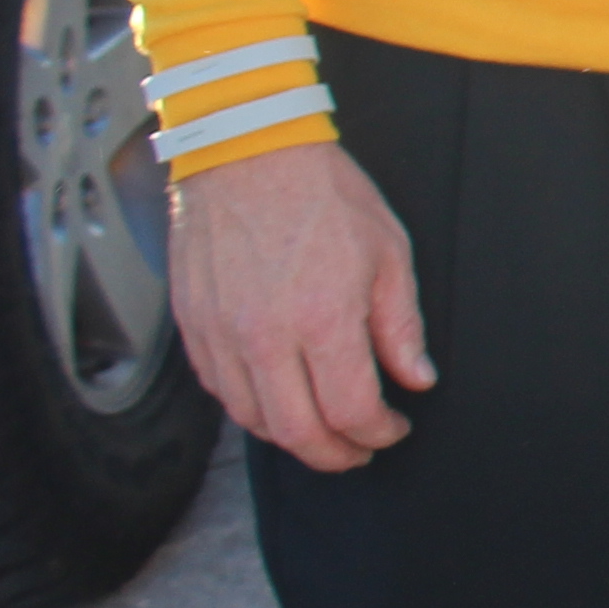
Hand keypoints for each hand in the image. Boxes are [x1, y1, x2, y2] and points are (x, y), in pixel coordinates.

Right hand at [173, 142, 430, 472]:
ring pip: (252, 419)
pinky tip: (279, 400)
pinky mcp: (192, 325)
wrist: (247, 153)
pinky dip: (252, 409)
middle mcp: (264, 336)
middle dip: (336, 454)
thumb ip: (401, 326)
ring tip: (323, 430)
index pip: (351, 410)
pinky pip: (219, 389)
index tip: (393, 428)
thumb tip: (416, 378)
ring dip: (292, 437)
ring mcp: (220, 334)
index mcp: (322, 319)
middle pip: (297, 431)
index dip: (378, 433)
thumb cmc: (323, 195)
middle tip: (360, 449)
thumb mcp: (389, 253)